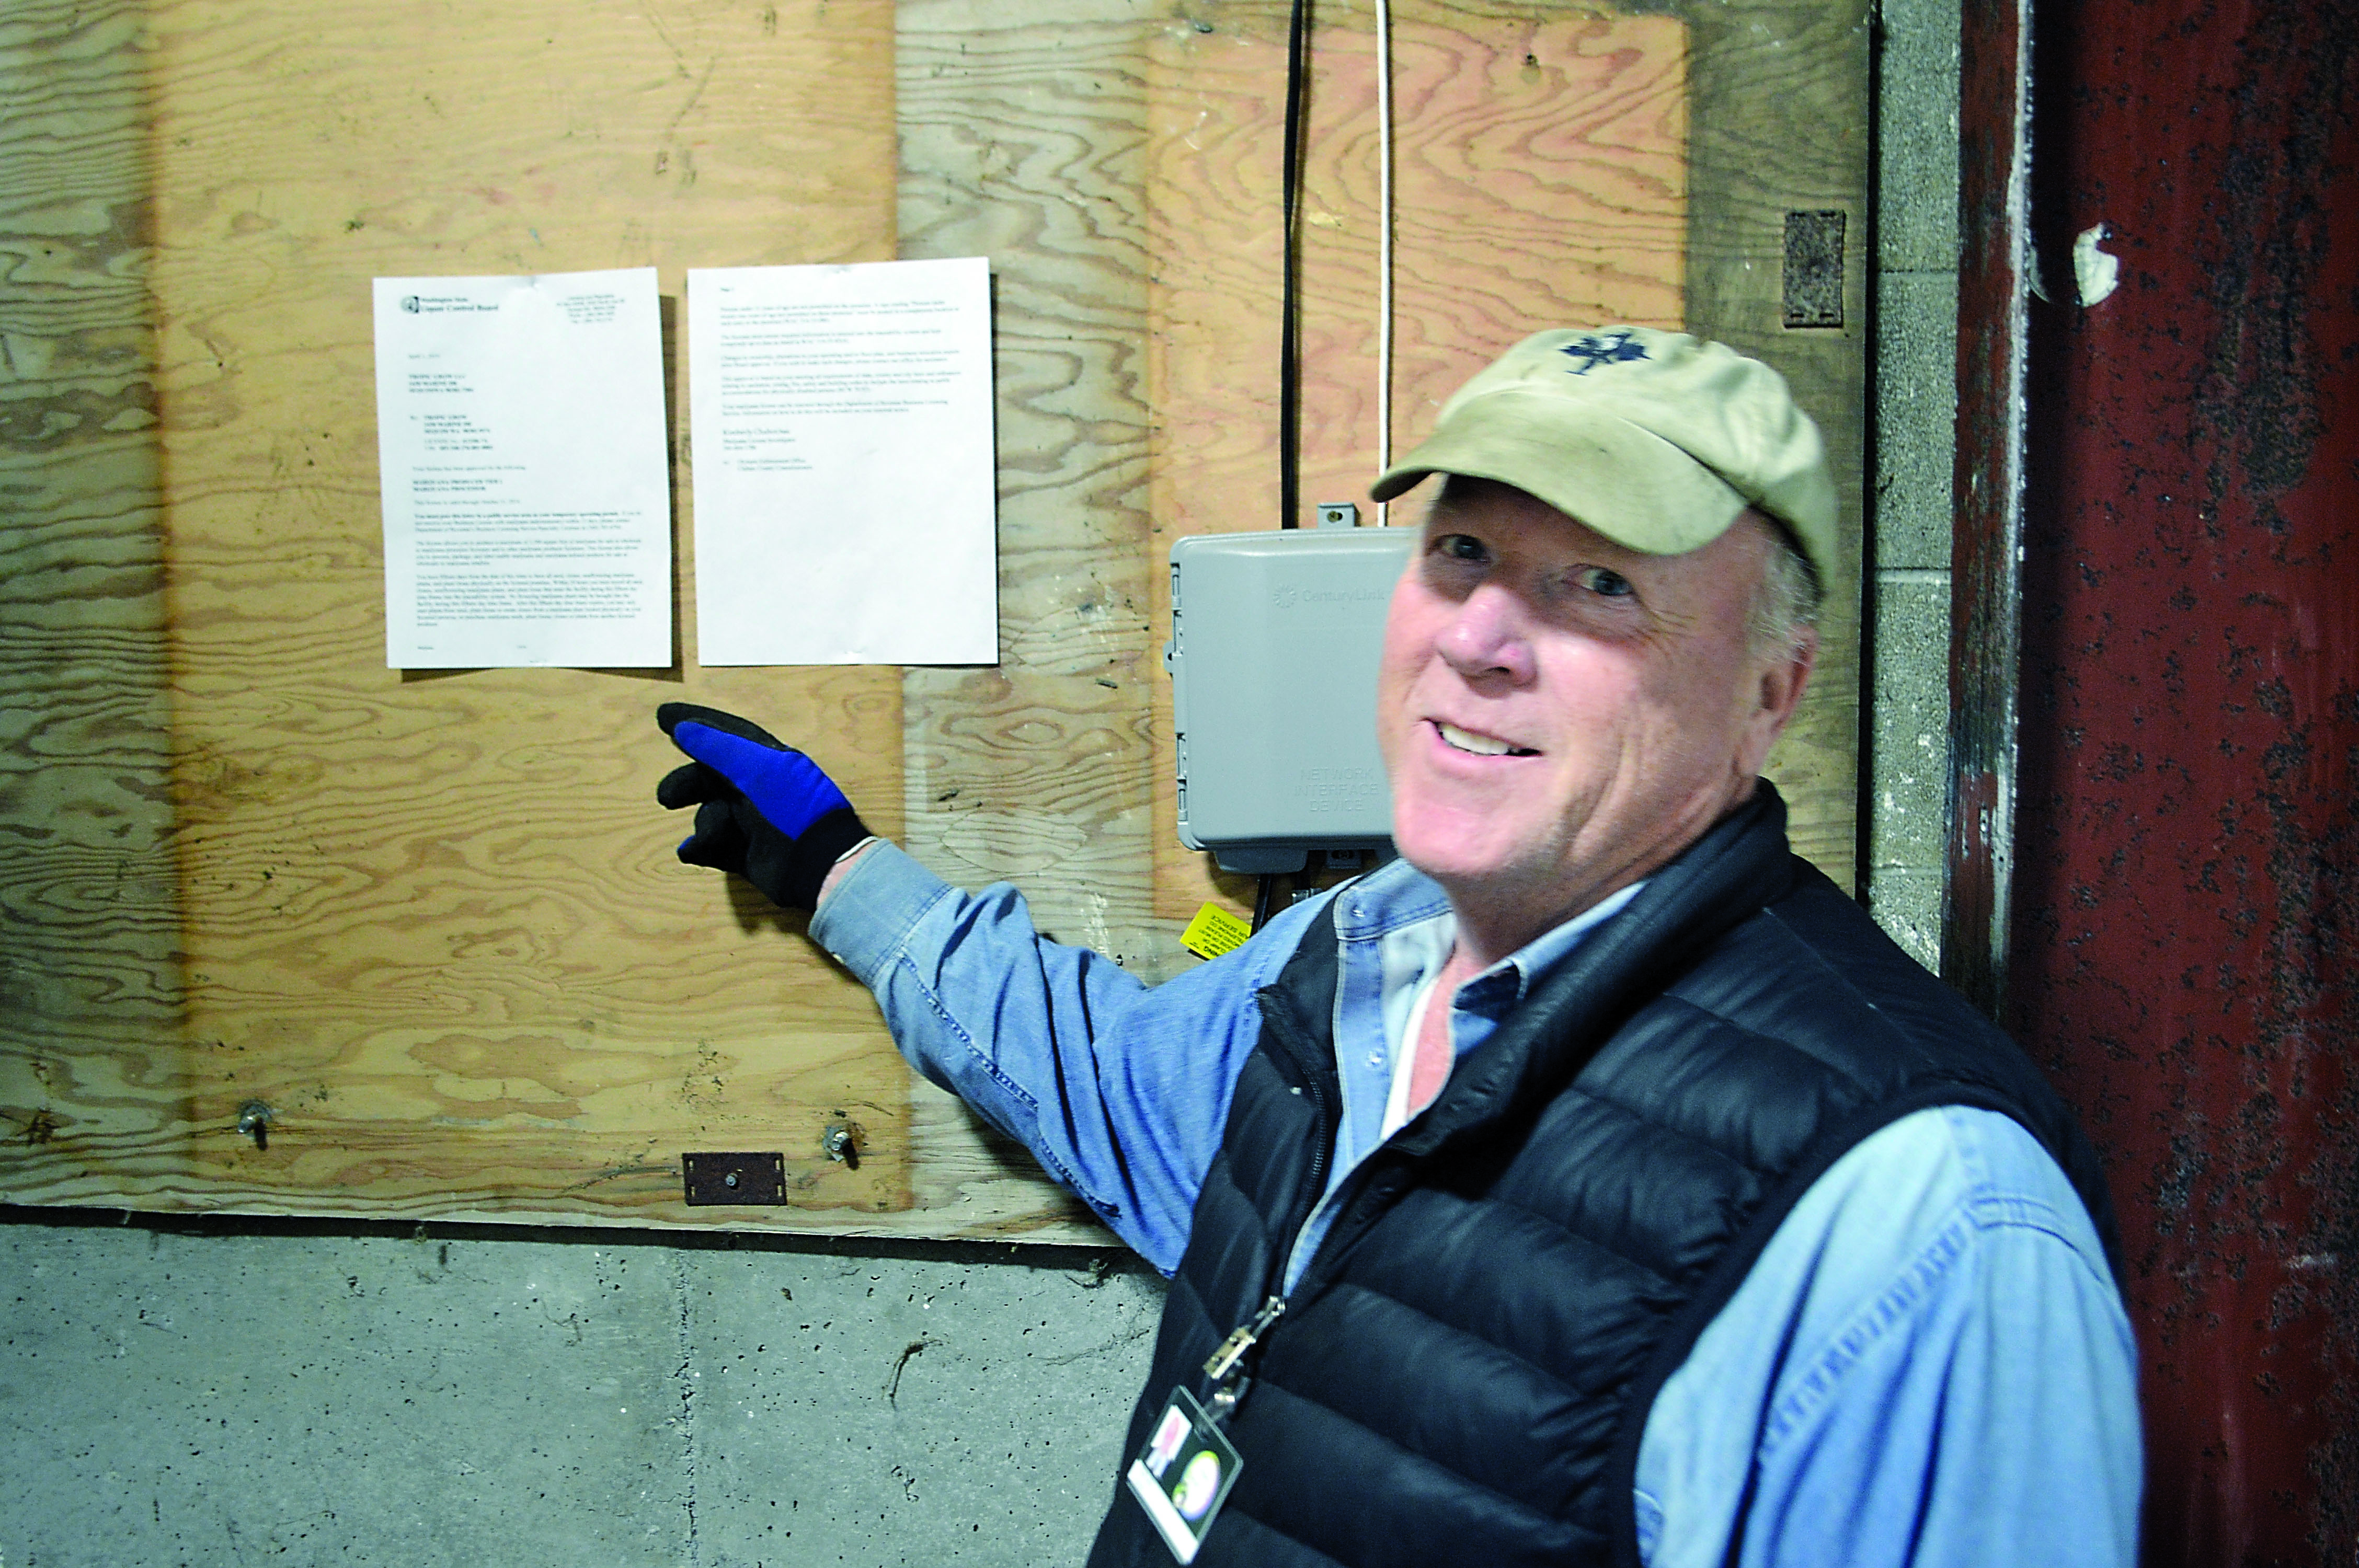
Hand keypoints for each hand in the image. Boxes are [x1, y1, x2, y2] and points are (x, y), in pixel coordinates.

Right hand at [656, 702, 871, 910]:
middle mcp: (757, 788)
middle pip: (708, 777)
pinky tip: (691, 851)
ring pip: (708, 814)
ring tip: (713, 835)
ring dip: (705, 824)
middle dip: (686, 784)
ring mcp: (751, 822)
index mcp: (767, 761)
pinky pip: (711, 847)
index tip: (663, 716)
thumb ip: (718, 746)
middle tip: (667, 798)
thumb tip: (683, 728)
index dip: (695, 723)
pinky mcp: (745, 854)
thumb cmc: (791, 807)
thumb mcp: (756, 768)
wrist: (817, 862)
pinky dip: (699, 848)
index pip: (724, 734)